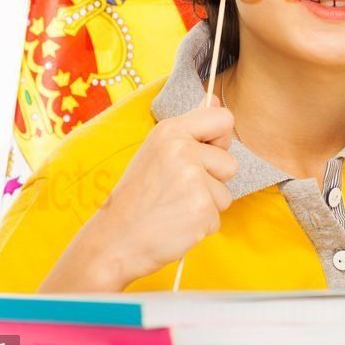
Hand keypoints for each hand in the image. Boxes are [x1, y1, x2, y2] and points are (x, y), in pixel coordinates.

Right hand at [41, 95, 237, 291]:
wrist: (113, 241)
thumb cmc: (137, 198)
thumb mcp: (156, 152)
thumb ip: (189, 131)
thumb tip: (217, 103)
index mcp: (170, 130)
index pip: (224, 118)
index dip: (220, 140)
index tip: (202, 155)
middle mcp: (182, 149)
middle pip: (230, 163)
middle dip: (213, 182)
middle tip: (178, 190)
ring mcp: (192, 178)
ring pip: (225, 194)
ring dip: (206, 206)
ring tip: (174, 207)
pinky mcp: (201, 207)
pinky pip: (218, 217)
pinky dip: (200, 225)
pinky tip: (175, 223)